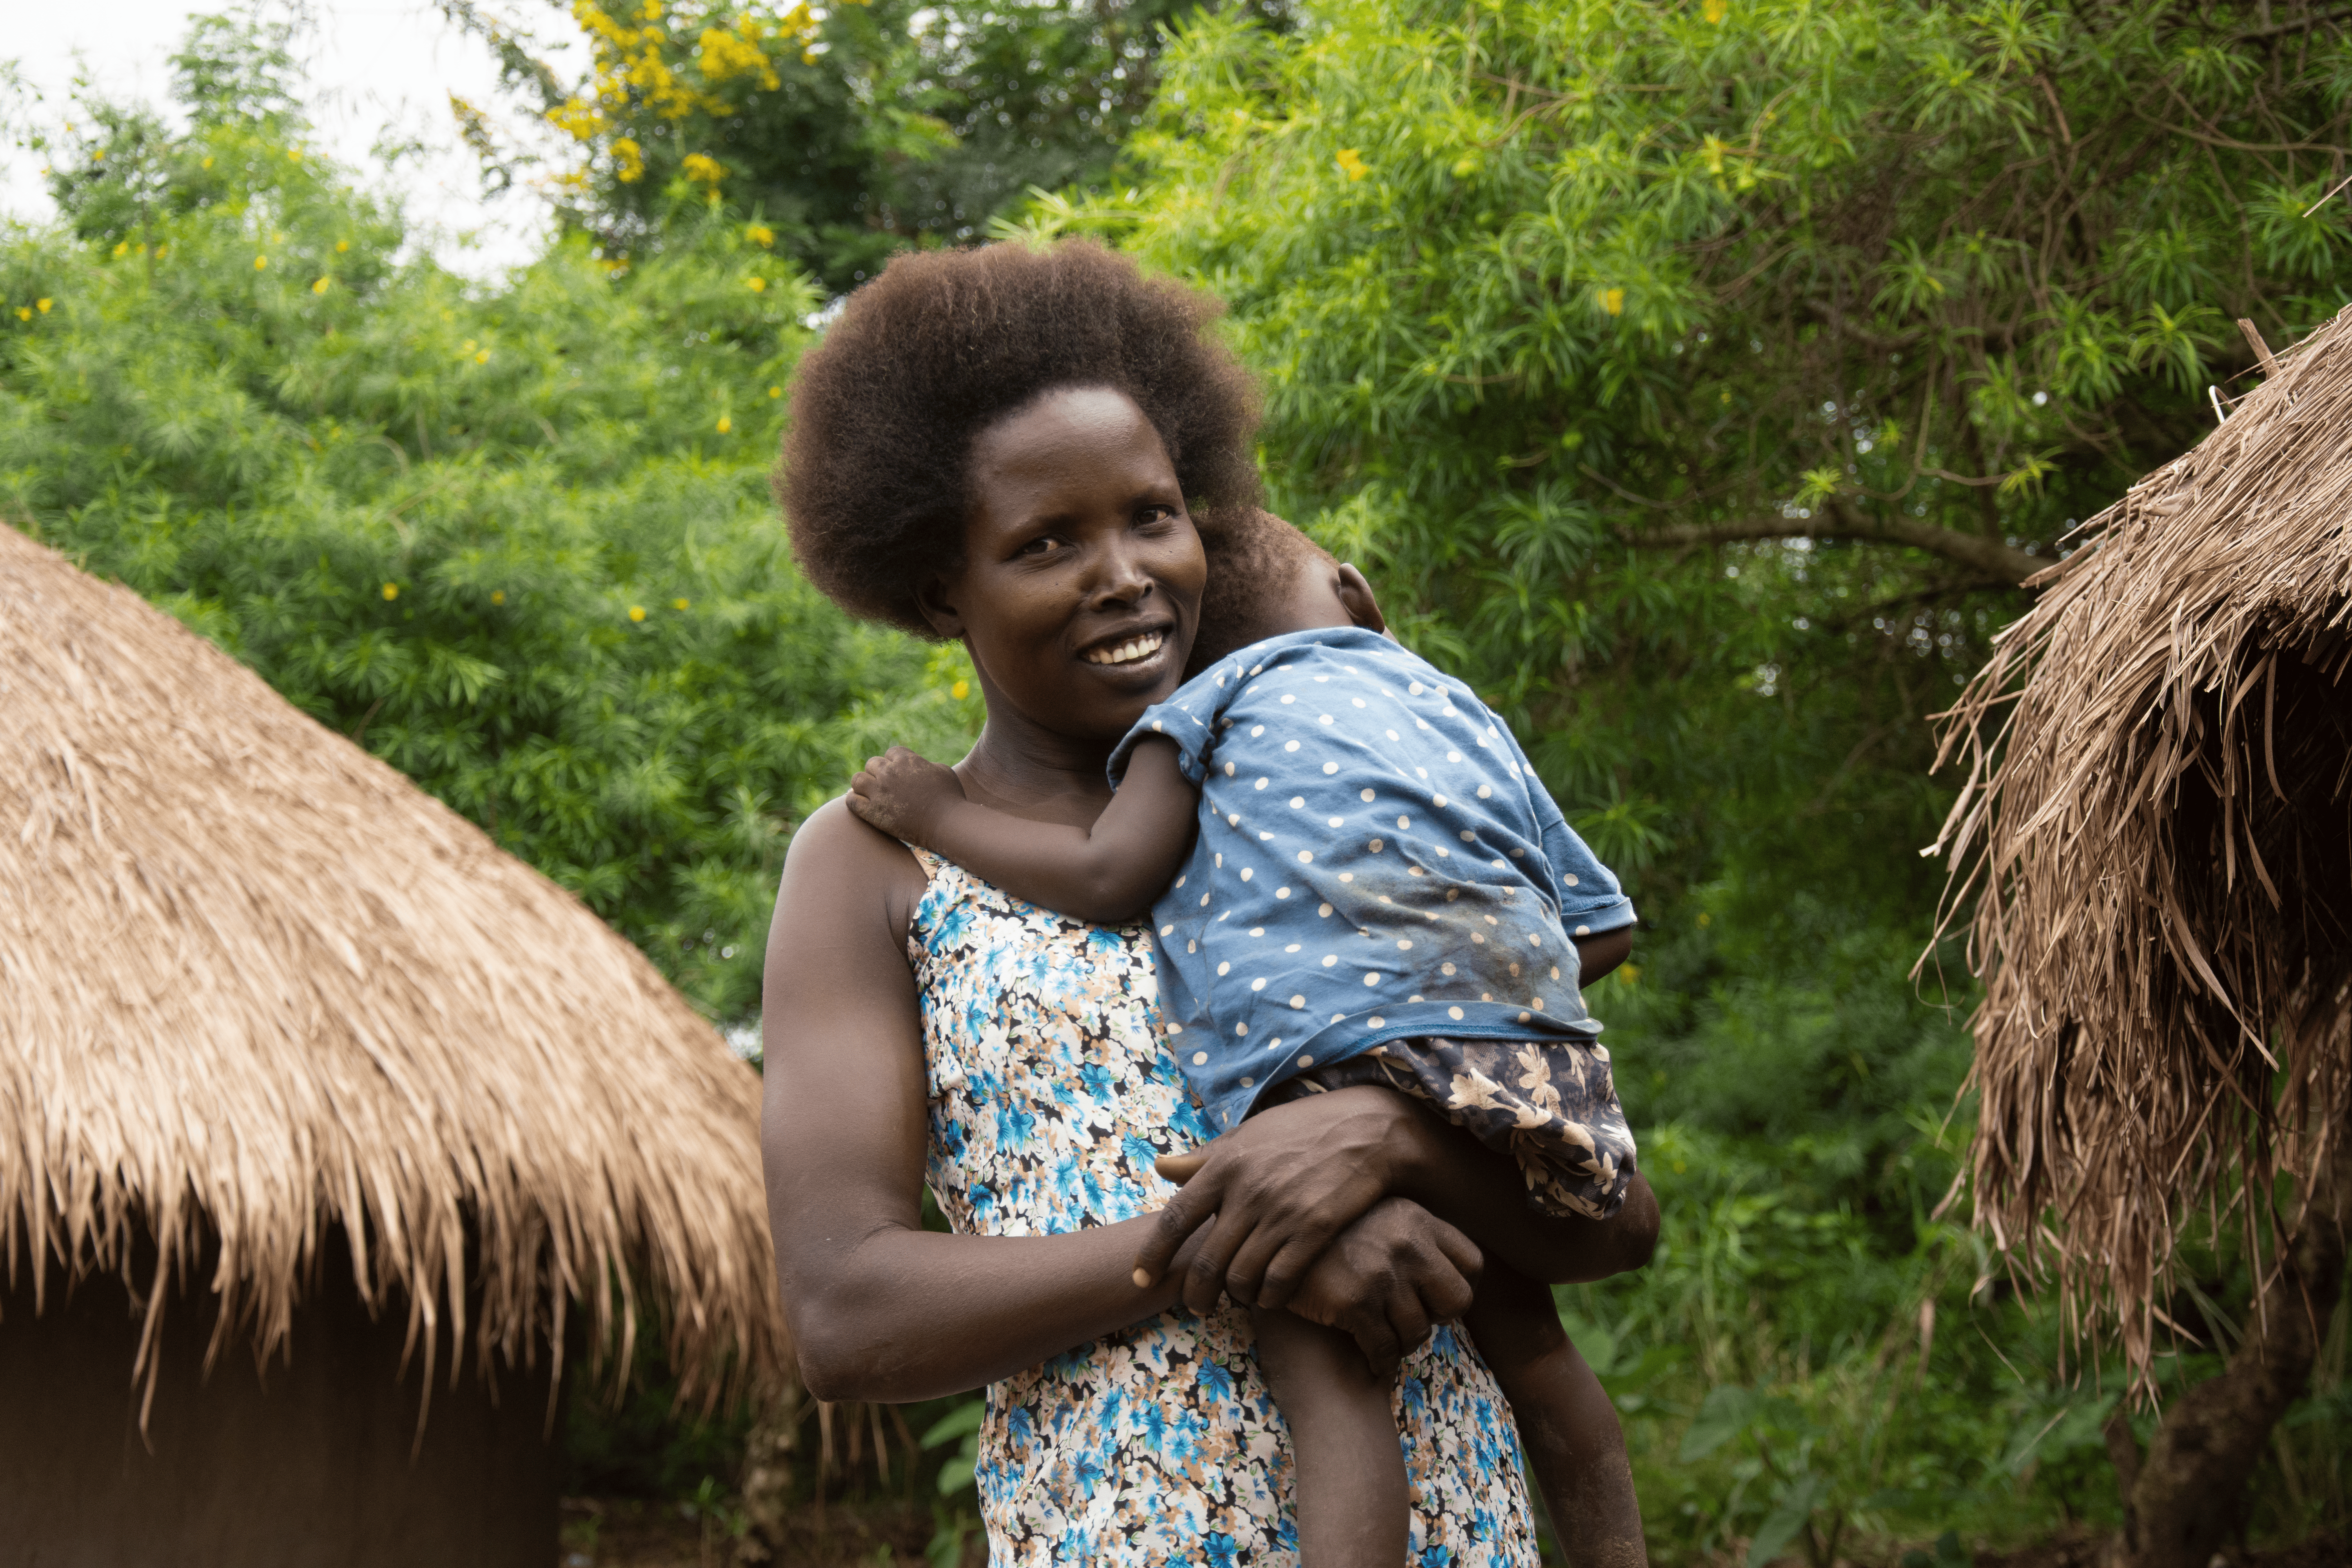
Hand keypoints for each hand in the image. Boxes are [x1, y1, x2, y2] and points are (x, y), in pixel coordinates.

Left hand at [847, 746, 964, 841]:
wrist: (946, 824)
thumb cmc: (950, 798)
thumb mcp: (942, 771)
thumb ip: (925, 764)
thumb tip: (918, 766)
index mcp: (906, 760)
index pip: (891, 753)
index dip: (895, 762)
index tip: (900, 773)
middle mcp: (889, 773)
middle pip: (872, 764)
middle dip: (879, 772)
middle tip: (886, 785)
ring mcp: (879, 792)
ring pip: (857, 779)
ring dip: (863, 784)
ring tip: (870, 793)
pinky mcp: (873, 812)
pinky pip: (852, 801)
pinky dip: (854, 801)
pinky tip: (861, 804)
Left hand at [1134, 1085, 1426, 1312]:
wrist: (1367, 1129)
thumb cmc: (1302, 1130)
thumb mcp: (1248, 1134)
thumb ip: (1204, 1157)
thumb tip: (1161, 1167)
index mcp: (1225, 1165)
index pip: (1175, 1219)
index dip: (1154, 1254)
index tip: (1140, 1279)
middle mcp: (1248, 1191)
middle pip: (1206, 1261)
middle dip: (1195, 1293)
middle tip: (1196, 1305)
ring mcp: (1282, 1212)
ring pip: (1241, 1276)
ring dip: (1234, 1297)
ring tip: (1236, 1299)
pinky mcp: (1315, 1230)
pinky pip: (1279, 1280)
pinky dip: (1268, 1297)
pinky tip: (1269, 1297)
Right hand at [1283, 1197, 1481, 1377]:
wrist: (1271, 1240)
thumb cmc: (1328, 1236)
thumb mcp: (1377, 1216)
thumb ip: (1412, 1236)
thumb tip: (1442, 1276)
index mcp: (1417, 1219)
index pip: (1472, 1262)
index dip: (1460, 1288)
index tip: (1439, 1299)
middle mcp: (1406, 1243)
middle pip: (1458, 1301)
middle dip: (1438, 1318)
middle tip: (1414, 1318)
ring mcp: (1381, 1273)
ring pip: (1418, 1332)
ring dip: (1403, 1343)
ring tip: (1387, 1338)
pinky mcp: (1354, 1301)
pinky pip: (1384, 1348)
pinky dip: (1381, 1361)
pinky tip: (1372, 1359)